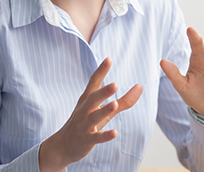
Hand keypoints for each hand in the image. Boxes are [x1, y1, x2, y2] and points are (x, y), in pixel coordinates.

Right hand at [38, 57, 142, 171]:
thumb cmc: (86, 123)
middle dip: (103, 91)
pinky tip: (114, 133)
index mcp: (87, 100)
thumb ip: (123, 100)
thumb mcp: (104, 111)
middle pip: (93, 98)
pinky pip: (96, 138)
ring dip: (104, 111)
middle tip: (115, 84)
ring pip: (94, 117)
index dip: (101, 71)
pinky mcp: (86, 140)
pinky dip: (105, 136)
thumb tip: (140, 87)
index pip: (93, 83)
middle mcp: (84, 110)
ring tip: (114, 104)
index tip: (108, 59)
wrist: (63, 145)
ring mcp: (84, 125)